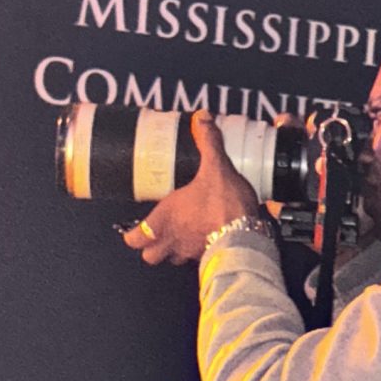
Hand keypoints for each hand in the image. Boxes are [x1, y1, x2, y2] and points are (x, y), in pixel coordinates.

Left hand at [123, 110, 259, 264]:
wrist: (248, 235)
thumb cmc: (224, 207)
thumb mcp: (216, 167)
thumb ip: (208, 143)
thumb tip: (202, 119)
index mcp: (166, 218)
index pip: (135, 238)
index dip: (132, 236)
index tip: (134, 230)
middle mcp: (173, 239)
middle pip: (149, 257)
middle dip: (150, 248)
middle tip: (156, 235)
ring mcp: (191, 253)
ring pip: (172, 260)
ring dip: (173, 252)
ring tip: (182, 236)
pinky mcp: (210, 259)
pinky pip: (197, 260)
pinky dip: (198, 252)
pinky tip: (207, 238)